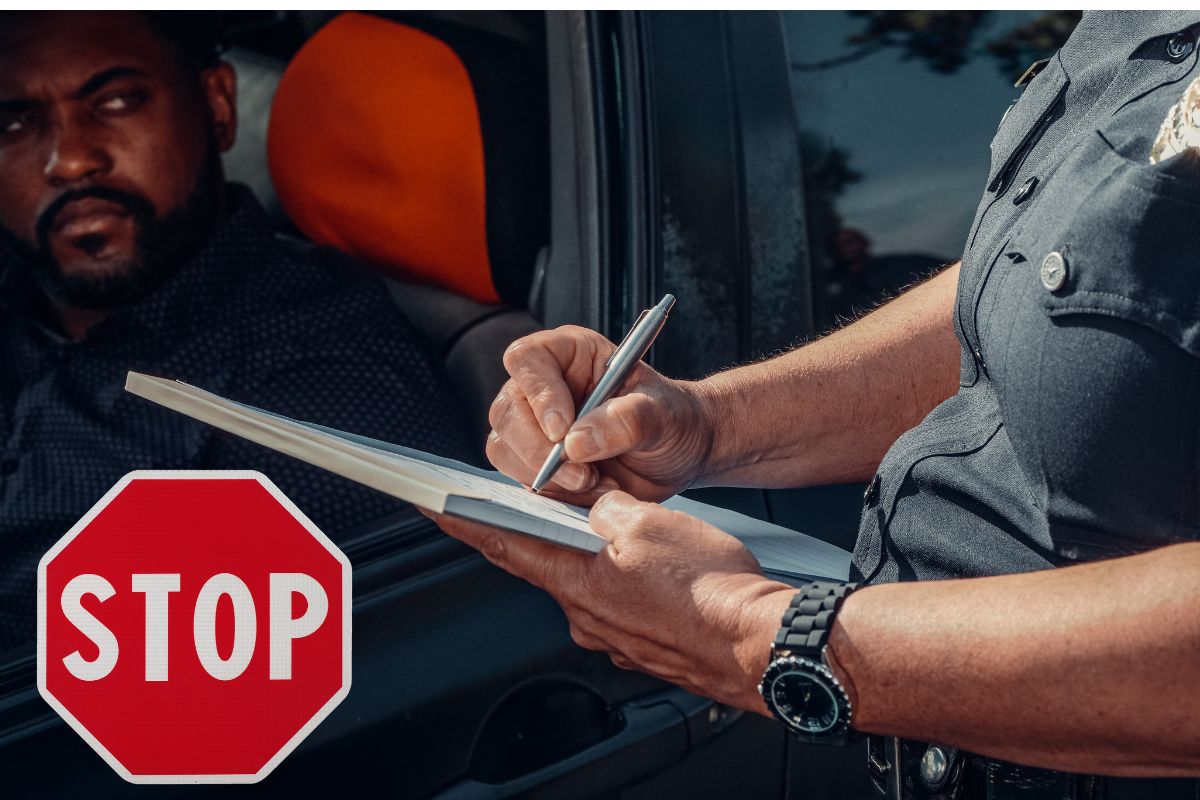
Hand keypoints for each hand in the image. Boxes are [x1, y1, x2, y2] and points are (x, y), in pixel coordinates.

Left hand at [426, 491, 794, 714]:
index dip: (465, 523)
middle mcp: (588, 615)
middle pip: (548, 562)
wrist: (761, 645)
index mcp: (577, 582)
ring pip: (591, 582)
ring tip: (634, 533)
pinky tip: (659, 568)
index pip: (503, 545)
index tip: (433, 507)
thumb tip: (597, 509)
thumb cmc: (712, 590)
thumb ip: (608, 510)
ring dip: (596, 556)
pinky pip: (623, 603)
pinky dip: (627, 580)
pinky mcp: (644, 644)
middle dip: (546, 532)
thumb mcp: (650, 522)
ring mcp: (616, 635)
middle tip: (551, 504)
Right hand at [488, 325, 714, 503]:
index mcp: (569, 353)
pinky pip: (523, 480)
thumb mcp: (664, 413)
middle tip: (583, 474)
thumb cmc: (673, 419)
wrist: (681, 454)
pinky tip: (594, 491)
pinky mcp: (536, 463)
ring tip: (598, 483)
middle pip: (507, 411)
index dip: (538, 394)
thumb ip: (627, 420)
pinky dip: (556, 494)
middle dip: (539, 451)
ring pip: (506, 450)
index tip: (563, 429)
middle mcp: (543, 387)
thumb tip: (576, 441)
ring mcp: (534, 426)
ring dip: (548, 477)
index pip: (527, 360)